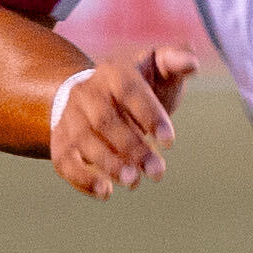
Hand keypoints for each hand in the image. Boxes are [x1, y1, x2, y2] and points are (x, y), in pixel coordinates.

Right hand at [47, 44, 202, 194]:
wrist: (92, 95)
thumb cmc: (136, 84)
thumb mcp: (156, 67)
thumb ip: (174, 61)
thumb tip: (191, 63)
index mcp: (112, 72)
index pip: (129, 91)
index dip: (149, 116)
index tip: (170, 142)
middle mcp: (86, 93)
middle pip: (105, 120)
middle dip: (132, 148)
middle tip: (157, 172)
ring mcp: (69, 118)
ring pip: (84, 141)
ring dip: (109, 164)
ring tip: (134, 182)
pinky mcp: (61, 143)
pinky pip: (65, 162)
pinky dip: (83, 179)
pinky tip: (106, 192)